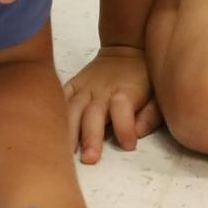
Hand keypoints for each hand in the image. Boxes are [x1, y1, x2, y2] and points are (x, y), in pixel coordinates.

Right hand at [65, 46, 161, 162]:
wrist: (126, 49)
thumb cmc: (144, 77)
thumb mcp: (157, 94)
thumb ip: (150, 115)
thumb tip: (138, 133)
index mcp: (125, 93)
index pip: (124, 112)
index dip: (126, 128)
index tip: (129, 145)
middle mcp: (102, 91)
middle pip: (94, 115)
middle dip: (91, 137)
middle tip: (89, 159)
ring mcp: (85, 88)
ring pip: (72, 109)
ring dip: (68, 131)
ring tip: (65, 151)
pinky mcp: (73, 85)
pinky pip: (60, 98)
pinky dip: (54, 113)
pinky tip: (50, 129)